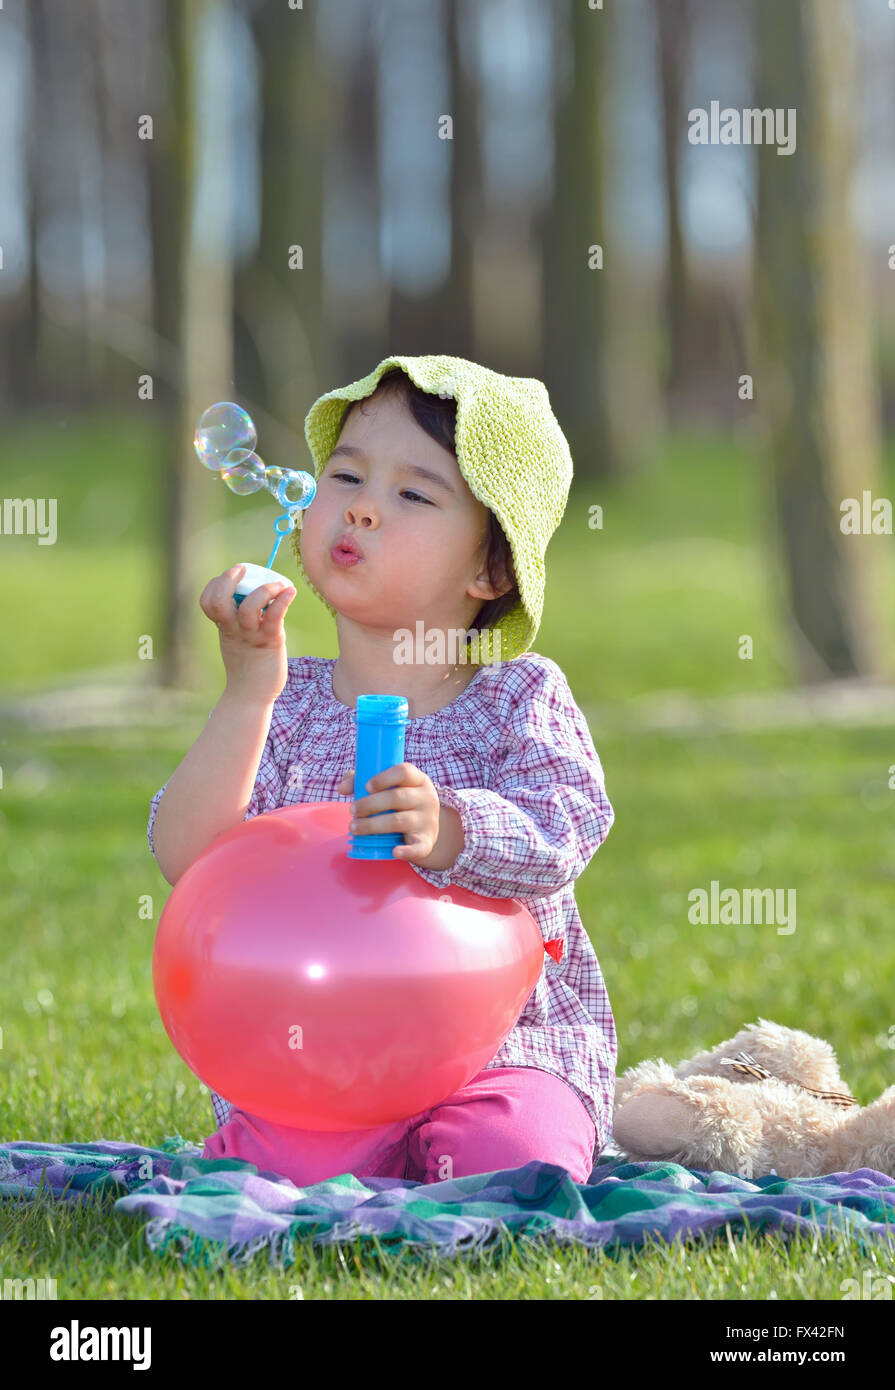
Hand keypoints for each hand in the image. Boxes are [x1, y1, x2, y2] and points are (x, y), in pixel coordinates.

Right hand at [199, 564, 296, 705]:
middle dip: (228, 579)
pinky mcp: (271, 641)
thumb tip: (255, 597)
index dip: (214, 585)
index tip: (230, 577)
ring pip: (248, 607)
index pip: (207, 601)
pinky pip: (274, 616)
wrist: (251, 695)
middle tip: (242, 569)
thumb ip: (239, 622)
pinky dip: (283, 600)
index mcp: (224, 627)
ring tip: (278, 583)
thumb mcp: (237, 640)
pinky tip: (290, 591)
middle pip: (220, 600)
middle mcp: (234, 629)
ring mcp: (251, 635)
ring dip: (264, 589)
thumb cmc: (248, 666)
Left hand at [336, 763, 462, 867]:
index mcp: (418, 780)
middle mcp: (426, 798)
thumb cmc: (400, 802)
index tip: (366, 787)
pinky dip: (407, 851)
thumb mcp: (389, 787)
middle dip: (370, 804)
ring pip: (399, 821)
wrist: (427, 828)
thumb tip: (342, 788)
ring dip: (372, 825)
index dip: (384, 778)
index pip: (404, 772)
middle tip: (352, 810)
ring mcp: (428, 821)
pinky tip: (395, 852)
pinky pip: (418, 847)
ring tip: (354, 827)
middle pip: (397, 797)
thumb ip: (361, 780)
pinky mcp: (426, 842)